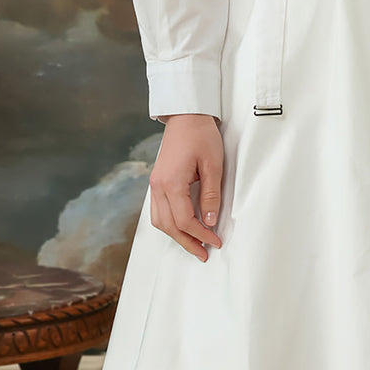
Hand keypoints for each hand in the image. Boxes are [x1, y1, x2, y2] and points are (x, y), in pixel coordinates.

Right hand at [148, 114, 223, 262]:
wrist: (186, 116)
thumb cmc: (200, 135)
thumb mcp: (213, 164)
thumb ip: (211, 195)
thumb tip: (210, 221)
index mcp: (171, 182)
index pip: (183, 220)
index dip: (200, 235)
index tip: (215, 241)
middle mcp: (158, 186)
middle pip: (168, 226)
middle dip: (187, 242)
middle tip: (204, 253)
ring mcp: (154, 184)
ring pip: (159, 221)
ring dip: (176, 235)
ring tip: (194, 244)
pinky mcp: (157, 181)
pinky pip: (158, 210)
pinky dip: (169, 223)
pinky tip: (183, 227)